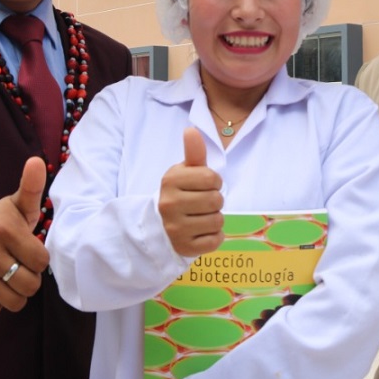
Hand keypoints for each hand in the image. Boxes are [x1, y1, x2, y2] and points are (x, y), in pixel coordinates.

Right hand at [0, 156, 49, 316]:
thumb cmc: (0, 223)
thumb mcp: (18, 205)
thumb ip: (32, 187)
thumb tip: (36, 161)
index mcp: (4, 228)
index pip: (41, 263)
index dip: (39, 260)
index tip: (28, 250)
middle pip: (29, 285)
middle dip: (29, 279)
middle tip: (19, 266)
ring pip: (14, 302)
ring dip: (15, 294)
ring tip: (7, 276)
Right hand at [157, 127, 224, 256]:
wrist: (160, 224)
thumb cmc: (180, 192)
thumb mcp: (185, 171)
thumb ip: (193, 152)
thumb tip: (191, 130)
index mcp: (170, 181)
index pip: (212, 178)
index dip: (214, 181)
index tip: (204, 185)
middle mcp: (169, 205)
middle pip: (217, 200)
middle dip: (215, 201)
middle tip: (202, 203)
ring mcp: (176, 229)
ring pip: (218, 221)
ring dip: (214, 219)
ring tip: (200, 217)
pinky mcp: (184, 248)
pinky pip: (215, 241)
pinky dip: (213, 237)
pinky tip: (200, 232)